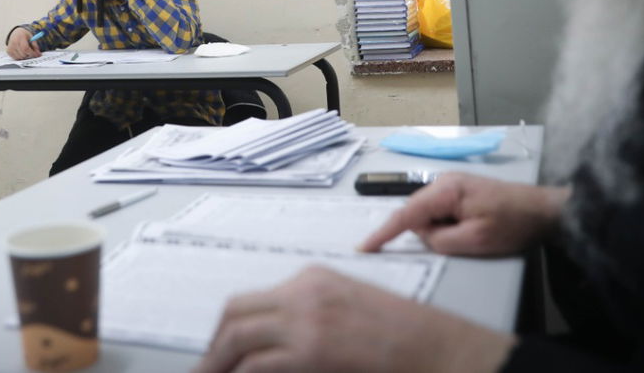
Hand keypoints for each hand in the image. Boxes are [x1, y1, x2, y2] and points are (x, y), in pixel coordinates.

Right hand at [6, 28, 40, 59]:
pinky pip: (16, 58)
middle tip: (32, 53)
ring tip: (26, 51)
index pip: (25, 48)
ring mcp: (10, 47)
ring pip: (20, 57)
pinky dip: (20, 57)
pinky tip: (21, 52)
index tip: (37, 55)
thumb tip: (38, 55)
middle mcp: (14, 42)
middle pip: (23, 54)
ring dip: (25, 56)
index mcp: (20, 37)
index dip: (32, 53)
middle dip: (29, 55)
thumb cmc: (25, 36)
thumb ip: (35, 46)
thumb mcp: (32, 38)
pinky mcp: (8, 51)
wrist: (16, 33)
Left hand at [194, 266, 514, 372]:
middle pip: (234, 315)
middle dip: (215, 346)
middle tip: (206, 370)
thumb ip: (311, 319)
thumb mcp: (350, 310)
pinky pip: (257, 365)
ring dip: (218, 363)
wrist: (437, 347)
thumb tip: (275, 346)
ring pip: (237, 339)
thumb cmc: (402, 336)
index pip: (250, 301)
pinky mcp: (311, 351)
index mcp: (312, 279)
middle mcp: (302, 293)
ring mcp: (305, 321)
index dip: (228, 331)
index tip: (219, 353)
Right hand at [360, 173, 568, 256]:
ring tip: (473, 233)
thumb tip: (423, 236)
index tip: (364, 248)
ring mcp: (450, 184)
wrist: (543, 210)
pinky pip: (439, 213)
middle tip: (462, 241)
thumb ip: (441, 240)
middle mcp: (443, 182)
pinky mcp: (458, 192)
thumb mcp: (476, 240)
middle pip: (416, 214)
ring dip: (440, 230)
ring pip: (427, 215)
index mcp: (446, 190)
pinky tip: (470, 229)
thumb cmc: (513, 223)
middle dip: (428, 233)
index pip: (406, 214)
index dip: (383, 233)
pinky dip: (446, 226)